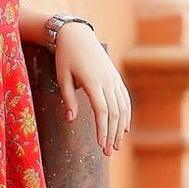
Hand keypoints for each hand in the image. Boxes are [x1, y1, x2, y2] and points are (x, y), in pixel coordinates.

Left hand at [54, 22, 131, 155]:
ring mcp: (114, 79)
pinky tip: (124, 128)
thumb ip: (68, 99)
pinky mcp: (116, 77)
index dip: (103, 130)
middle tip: (109, 153)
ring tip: (116, 145)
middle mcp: (107, 81)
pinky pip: (125, 99)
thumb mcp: (62, 77)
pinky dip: (126, 115)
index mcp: (93, 81)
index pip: (102, 111)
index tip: (101, 145)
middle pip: (115, 113)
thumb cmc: (66, 56)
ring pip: (123, 107)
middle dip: (112, 134)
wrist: (78, 35)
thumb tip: (71, 120)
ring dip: (120, 128)